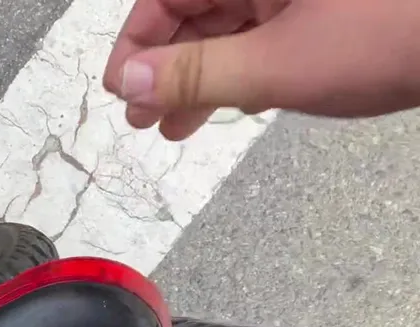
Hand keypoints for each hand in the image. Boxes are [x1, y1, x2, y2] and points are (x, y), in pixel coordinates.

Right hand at [103, 0, 419, 139]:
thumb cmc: (395, 34)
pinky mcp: (325, 9)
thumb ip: (197, 75)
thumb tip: (132, 81)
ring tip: (175, 126)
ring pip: (227, 26)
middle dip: (164, 66)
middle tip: (143, 117)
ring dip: (199, 76)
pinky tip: (230, 105)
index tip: (122, 91)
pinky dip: (242, 69)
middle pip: (192, 10)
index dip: (136, 46)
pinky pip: (264, 32)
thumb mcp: (278, 66)